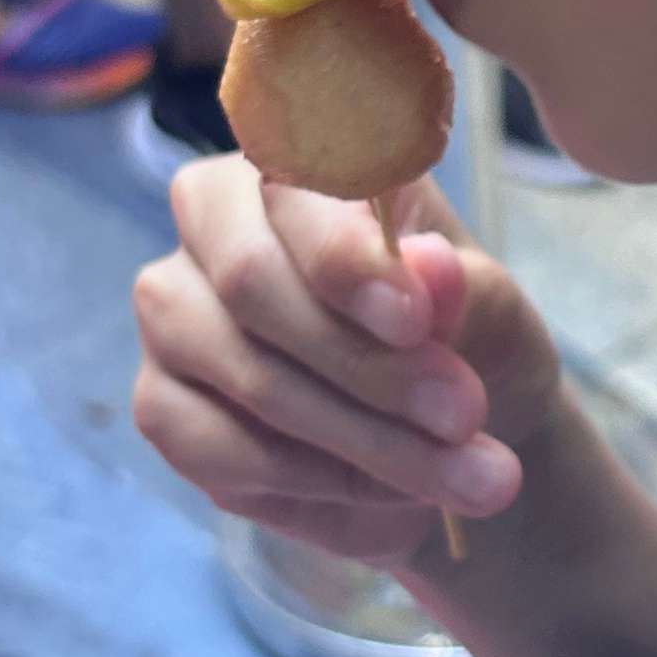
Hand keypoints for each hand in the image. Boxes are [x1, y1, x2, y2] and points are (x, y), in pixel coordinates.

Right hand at [133, 161, 567, 564]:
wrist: (449, 440)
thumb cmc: (468, 343)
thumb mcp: (494, 316)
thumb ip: (463, 292)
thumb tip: (426, 267)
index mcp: (298, 164)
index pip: (287, 183)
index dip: (344, 256)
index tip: (416, 324)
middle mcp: (214, 222)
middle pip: (251, 281)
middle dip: (368, 365)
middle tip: (464, 419)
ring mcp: (175, 312)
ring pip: (245, 374)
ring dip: (364, 439)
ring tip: (470, 477)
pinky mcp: (161, 404)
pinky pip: (219, 448)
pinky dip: (317, 480)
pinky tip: (388, 492)